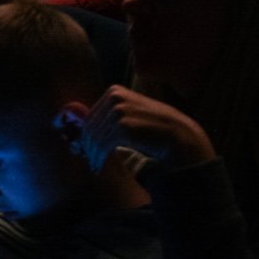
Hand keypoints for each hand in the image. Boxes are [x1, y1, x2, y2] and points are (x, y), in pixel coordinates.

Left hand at [56, 86, 216, 169]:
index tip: (83, 149)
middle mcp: (115, 98)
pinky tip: (99, 167)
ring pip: (95, 138)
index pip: (90, 116)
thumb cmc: (154, 128)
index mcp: (114, 91)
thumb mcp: (131, 115)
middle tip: (89, 160)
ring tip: (95, 166)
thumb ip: (109, 117)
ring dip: (93, 155)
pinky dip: (99, 158)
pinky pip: (103, 146)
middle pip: (90, 127)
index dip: (85, 134)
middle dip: (87, 146)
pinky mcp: (123, 127)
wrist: (180, 136)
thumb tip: (78, 127)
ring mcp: (119, 111)